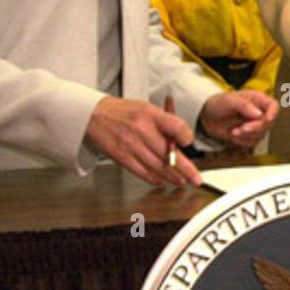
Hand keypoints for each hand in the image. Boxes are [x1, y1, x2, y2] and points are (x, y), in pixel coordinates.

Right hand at [84, 96, 200, 186]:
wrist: (94, 115)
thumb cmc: (123, 112)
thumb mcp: (147, 108)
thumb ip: (166, 123)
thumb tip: (183, 140)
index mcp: (150, 115)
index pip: (176, 126)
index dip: (186, 137)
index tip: (190, 143)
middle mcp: (142, 130)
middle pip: (169, 154)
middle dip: (186, 169)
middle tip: (195, 178)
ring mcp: (131, 146)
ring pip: (158, 167)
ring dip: (173, 177)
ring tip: (182, 181)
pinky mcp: (122, 158)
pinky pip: (143, 172)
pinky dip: (155, 179)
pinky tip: (163, 180)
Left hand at [201, 89, 279, 148]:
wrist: (206, 116)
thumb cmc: (218, 103)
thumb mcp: (229, 100)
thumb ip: (244, 105)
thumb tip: (258, 114)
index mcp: (257, 99)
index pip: (273, 105)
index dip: (273, 113)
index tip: (267, 119)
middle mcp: (259, 112)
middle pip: (268, 123)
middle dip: (254, 128)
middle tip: (242, 129)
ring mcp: (255, 125)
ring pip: (261, 135)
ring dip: (246, 136)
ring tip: (233, 131)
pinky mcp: (249, 135)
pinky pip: (252, 142)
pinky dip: (242, 141)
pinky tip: (233, 135)